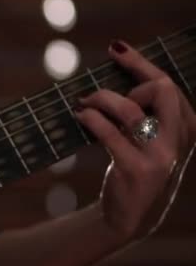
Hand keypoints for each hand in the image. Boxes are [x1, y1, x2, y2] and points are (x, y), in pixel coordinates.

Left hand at [76, 40, 195, 239]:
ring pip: (131, 109)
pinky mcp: (136, 169)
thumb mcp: (149, 139)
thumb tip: (118, 75)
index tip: (115, 49)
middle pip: (161, 88)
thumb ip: (144, 112)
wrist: (129, 216)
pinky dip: (91, 119)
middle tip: (101, 91)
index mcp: (187, 127)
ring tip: (84, 103)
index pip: (167, 83)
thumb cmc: (135, 168)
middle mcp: (180, 139)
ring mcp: (160, 155)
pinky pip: (110, 133)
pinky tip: (81, 116)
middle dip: (130, 78)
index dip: (140, 63)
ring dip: (101, 99)